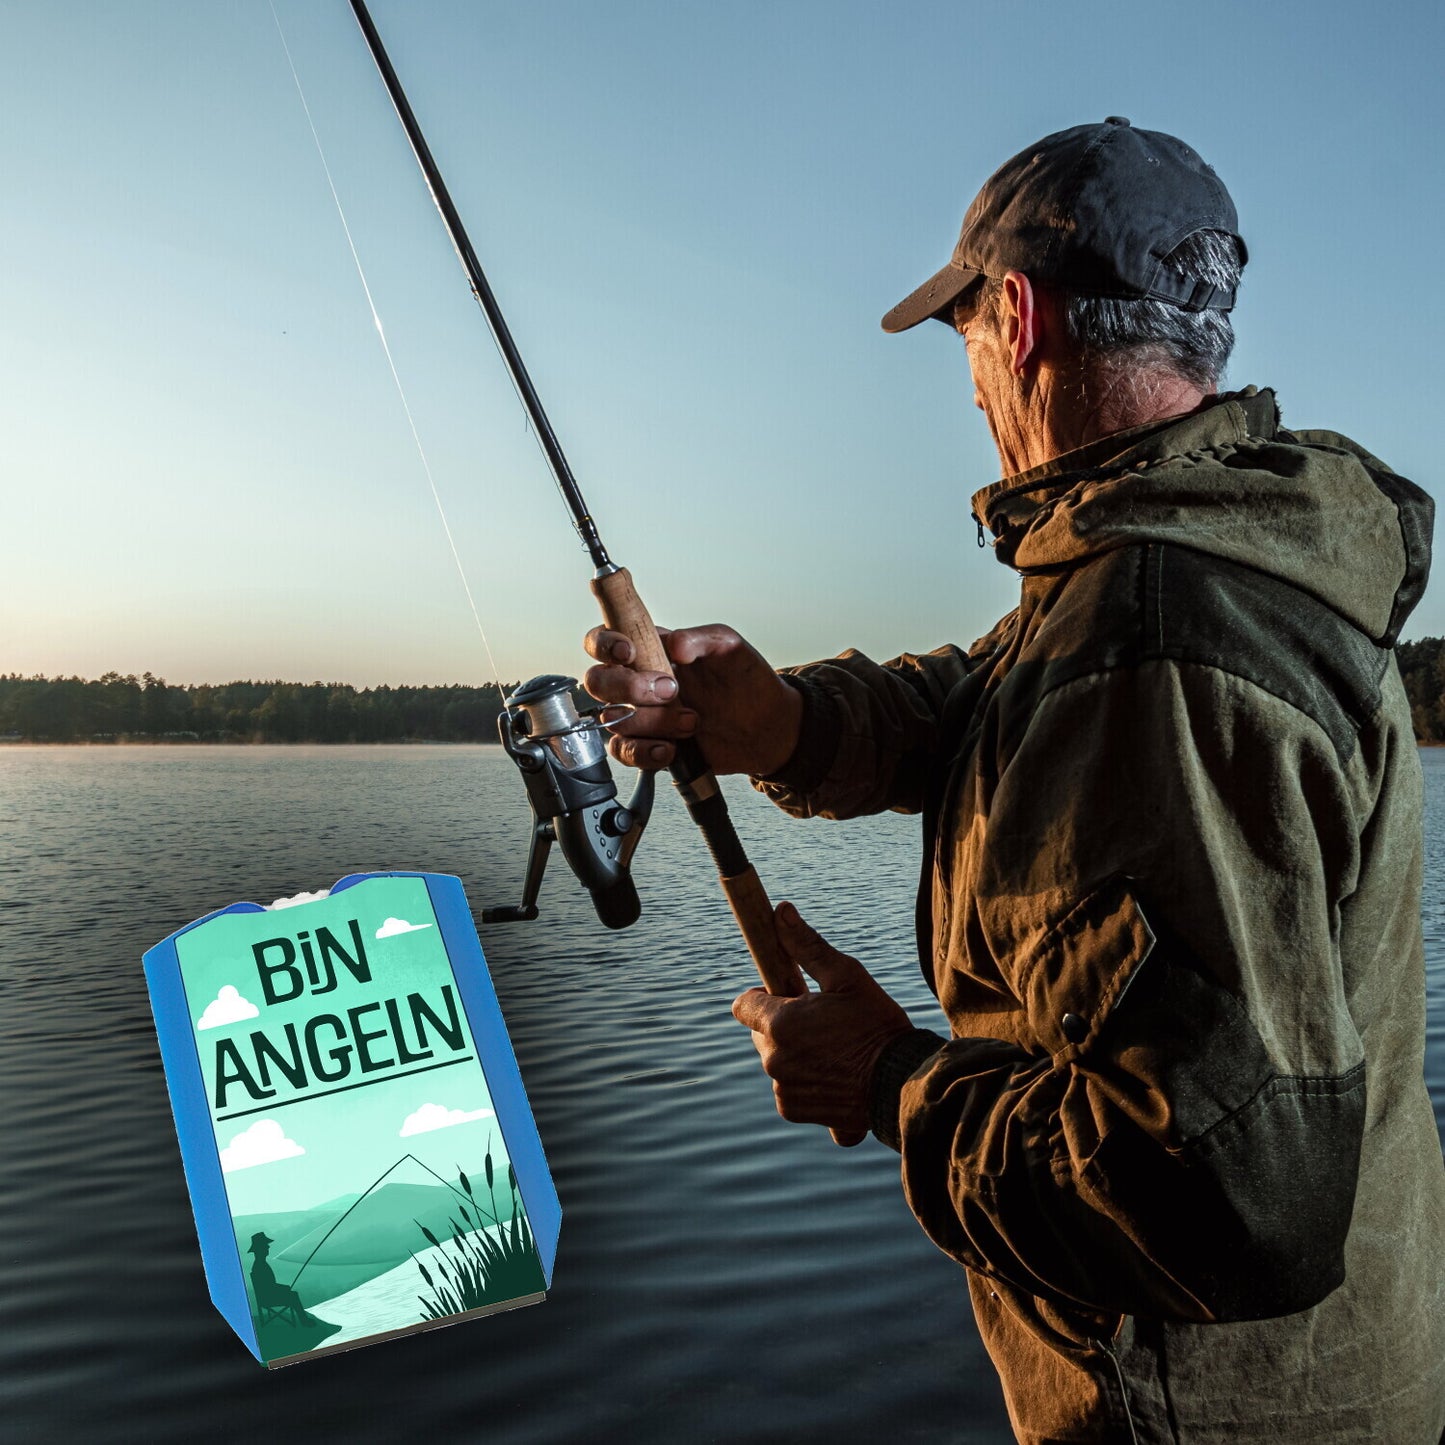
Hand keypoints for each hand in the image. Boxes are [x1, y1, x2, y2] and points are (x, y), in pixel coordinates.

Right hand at [582, 623, 801, 774]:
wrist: (766, 726)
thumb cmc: (746, 680)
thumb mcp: (729, 647)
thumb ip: (701, 638)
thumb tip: (674, 643)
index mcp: (650, 649)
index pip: (603, 639)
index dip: (605, 645)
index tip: (629, 653)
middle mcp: (638, 681)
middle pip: (596, 682)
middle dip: (628, 688)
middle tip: (670, 691)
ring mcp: (641, 715)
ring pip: (612, 719)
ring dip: (651, 722)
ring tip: (691, 721)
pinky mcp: (648, 745)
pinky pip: (624, 751)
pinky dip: (645, 751)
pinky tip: (671, 748)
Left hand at [732, 902, 913, 1139]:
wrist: (903, 1084)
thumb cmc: (877, 1025)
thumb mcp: (847, 976)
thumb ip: (807, 946)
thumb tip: (780, 911)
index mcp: (780, 1023)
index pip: (743, 1004)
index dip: (764, 996)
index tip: (789, 995)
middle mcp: (774, 1059)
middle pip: (761, 1033)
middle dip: (783, 1024)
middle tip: (821, 1022)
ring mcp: (783, 1088)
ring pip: (776, 1060)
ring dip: (794, 1053)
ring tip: (834, 1049)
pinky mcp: (794, 1110)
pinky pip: (788, 1088)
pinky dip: (804, 1080)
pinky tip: (835, 1073)